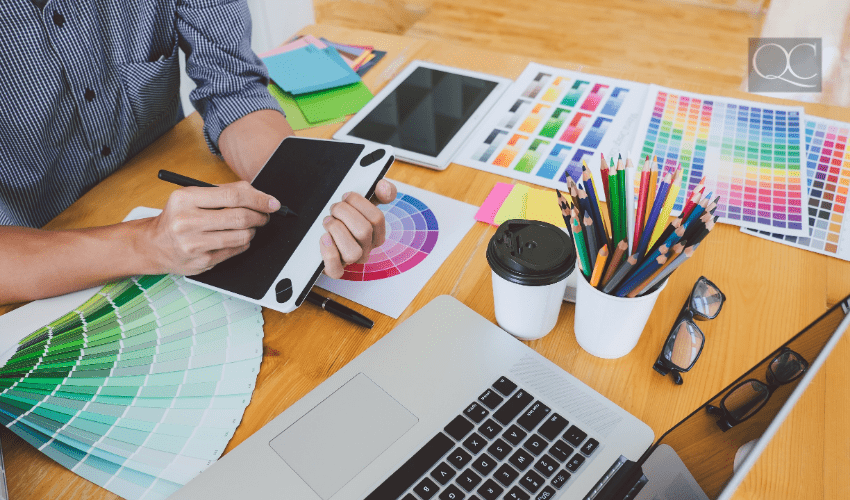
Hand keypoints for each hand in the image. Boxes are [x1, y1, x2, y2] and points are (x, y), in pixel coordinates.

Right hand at [142, 181, 277, 274]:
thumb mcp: (191, 197)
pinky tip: (237, 238)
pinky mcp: (202, 261)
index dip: (259, 198)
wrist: (153, 245)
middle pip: (240, 217)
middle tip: (265, 215)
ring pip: (242, 236)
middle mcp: (187, 221)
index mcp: (186, 199)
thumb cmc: (177, 218)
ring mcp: (195, 244)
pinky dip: (244, 243)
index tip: (273, 202)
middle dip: (260, 216)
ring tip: (249, 226)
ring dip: (253, 230)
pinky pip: (236, 250)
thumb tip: (258, 194)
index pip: (234, 195)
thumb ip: (223, 193)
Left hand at [320, 179, 396, 277]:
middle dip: (345, 213)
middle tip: (334, 208)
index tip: (346, 196)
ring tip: (328, 222)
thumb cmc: (344, 219)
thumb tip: (384, 187)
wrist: (319, 234)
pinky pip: (336, 269)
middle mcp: (366, 250)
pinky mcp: (334, 270)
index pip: (377, 218)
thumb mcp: (362, 203)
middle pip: (364, 231)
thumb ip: (379, 191)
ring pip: (352, 252)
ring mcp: (351, 262)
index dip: (359, 203)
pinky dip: (329, 252)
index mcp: (376, 234)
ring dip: (337, 231)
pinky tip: (324, 238)